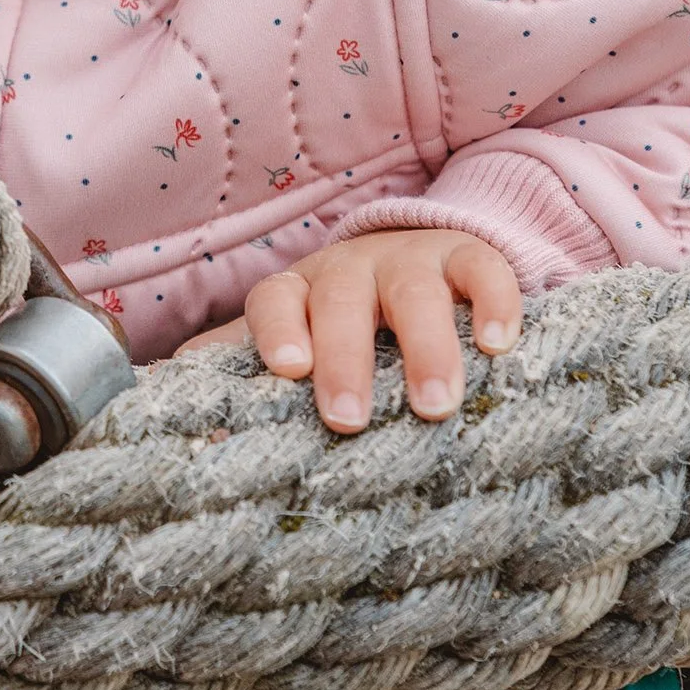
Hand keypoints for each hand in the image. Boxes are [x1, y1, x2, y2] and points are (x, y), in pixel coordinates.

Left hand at [177, 229, 521, 433]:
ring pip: (415, 292)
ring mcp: (410, 259)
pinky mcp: (467, 256)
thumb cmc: (339, 327)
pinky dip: (493, 302)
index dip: (278, 330)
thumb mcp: (292, 345)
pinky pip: (483, 267)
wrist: (414, 260)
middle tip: (348, 418)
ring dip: (426, 347)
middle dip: (344, 358)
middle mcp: (349, 268)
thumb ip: (240, 382)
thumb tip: (191, 433)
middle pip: (341, 302)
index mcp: (298, 291)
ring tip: (435, 405)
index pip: (274, 299)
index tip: (287, 370)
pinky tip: (498, 346)